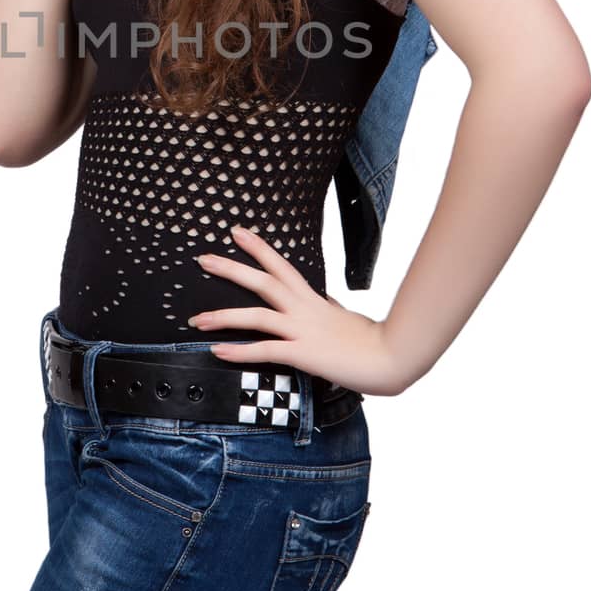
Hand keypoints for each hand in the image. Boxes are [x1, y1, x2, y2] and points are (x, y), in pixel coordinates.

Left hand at [187, 225, 401, 396]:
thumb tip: (327, 304)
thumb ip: (330, 310)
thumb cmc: (373, 340)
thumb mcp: (346, 318)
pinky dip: (239, 351)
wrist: (393, 358)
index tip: (237, 232)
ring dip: (223, 316)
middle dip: (230, 269)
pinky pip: (265, 350)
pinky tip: (217, 351)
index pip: (281, 266)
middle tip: (203, 259)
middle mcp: (305, 309)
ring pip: (256, 315)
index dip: (258, 248)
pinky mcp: (304, 354)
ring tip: (196, 319)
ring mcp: (303, 330)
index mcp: (314, 300)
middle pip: (262, 281)